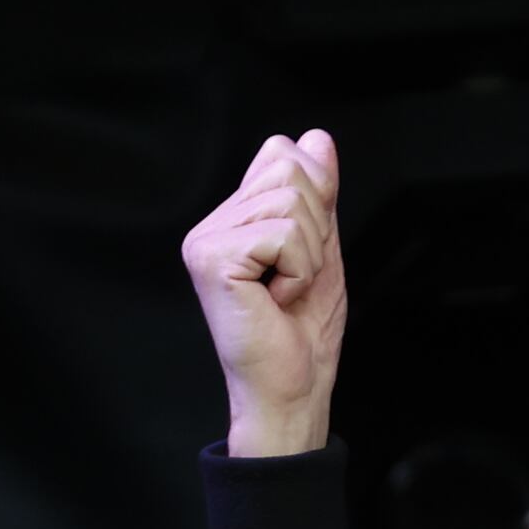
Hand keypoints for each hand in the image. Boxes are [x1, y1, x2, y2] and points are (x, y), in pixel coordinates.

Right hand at [183, 130, 345, 460]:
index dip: (315, 197)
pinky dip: (298, 271)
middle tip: (294, 278)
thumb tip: (316, 138)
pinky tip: (275, 301)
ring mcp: (205, 242)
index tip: (302, 254)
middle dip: (315, 224)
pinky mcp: (212, 260)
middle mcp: (211, 226)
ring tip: (284, 292)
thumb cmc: (302, 334)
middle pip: (287, 166)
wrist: (292, 390)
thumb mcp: (322, 247)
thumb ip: (319, 193)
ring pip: (290, 200)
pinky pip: (283, 234)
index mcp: (232, 219)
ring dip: (308, 253)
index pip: (282, 153)